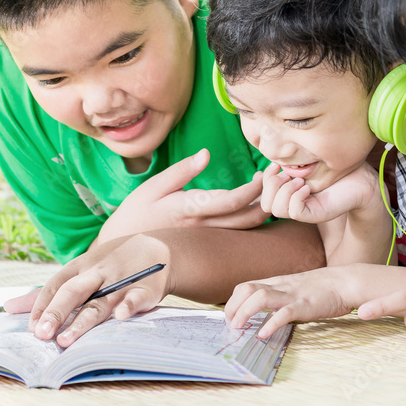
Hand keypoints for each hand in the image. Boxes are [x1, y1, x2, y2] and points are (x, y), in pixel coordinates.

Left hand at [19, 234, 173, 346]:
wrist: (156, 248)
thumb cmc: (111, 264)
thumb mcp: (78, 270)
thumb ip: (46, 293)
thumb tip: (8, 307)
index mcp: (80, 268)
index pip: (55, 286)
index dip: (42, 307)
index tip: (31, 328)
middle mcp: (98, 274)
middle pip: (73, 292)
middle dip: (56, 313)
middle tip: (42, 335)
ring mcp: (121, 281)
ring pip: (100, 302)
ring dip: (83, 321)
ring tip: (66, 340)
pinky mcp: (144, 289)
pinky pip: (135, 298)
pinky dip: (128, 306)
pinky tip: (120, 317)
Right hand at [94, 149, 267, 246]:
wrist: (126, 251)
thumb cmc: (136, 214)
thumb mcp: (152, 187)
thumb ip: (181, 171)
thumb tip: (205, 154)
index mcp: (190, 210)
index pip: (231, 202)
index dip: (254, 190)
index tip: (266, 173)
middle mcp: (204, 227)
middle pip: (248, 219)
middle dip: (269, 198)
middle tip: (279, 177)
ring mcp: (208, 237)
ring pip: (246, 228)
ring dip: (265, 208)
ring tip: (272, 186)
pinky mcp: (209, 241)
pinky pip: (238, 232)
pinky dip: (253, 218)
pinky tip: (259, 202)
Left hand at [224, 266, 359, 338]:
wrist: (346, 282)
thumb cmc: (323, 287)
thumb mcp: (296, 287)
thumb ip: (280, 294)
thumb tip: (264, 309)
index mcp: (278, 282)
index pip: (246, 286)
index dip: (233, 302)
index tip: (230, 317)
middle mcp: (281, 286)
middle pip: (246, 289)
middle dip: (232, 307)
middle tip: (230, 324)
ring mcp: (292, 295)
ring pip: (260, 297)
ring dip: (244, 312)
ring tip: (239, 328)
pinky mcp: (305, 305)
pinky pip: (284, 313)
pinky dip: (270, 324)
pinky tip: (263, 335)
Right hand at [259, 162, 380, 223]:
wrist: (361, 179)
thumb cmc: (336, 169)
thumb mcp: (305, 166)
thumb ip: (287, 168)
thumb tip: (264, 167)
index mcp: (289, 194)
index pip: (263, 196)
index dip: (265, 180)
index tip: (276, 165)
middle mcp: (294, 204)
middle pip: (265, 204)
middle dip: (271, 185)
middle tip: (288, 174)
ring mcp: (304, 211)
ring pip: (276, 210)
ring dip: (285, 190)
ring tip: (301, 181)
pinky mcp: (315, 214)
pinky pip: (294, 212)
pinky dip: (297, 197)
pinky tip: (308, 187)